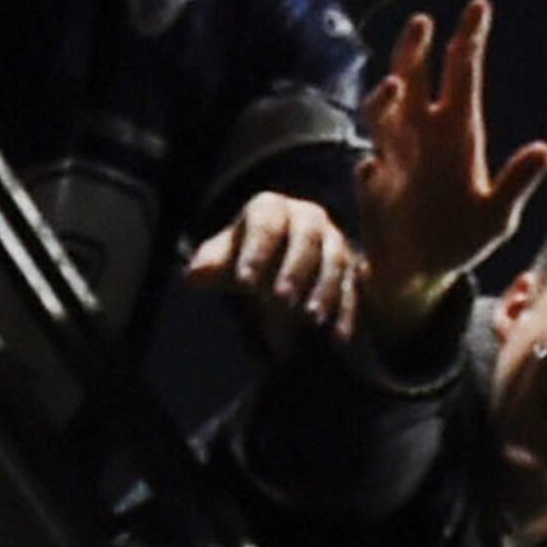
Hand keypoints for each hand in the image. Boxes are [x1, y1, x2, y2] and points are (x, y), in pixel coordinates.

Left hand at [188, 187, 360, 347]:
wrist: (279, 257)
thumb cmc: (246, 256)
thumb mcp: (226, 257)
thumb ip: (212, 263)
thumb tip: (195, 273)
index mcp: (272, 209)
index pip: (264, 223)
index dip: (255, 250)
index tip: (244, 281)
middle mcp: (307, 218)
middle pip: (305, 238)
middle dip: (294, 268)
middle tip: (281, 298)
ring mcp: (331, 241)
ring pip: (333, 261)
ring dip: (323, 290)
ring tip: (311, 318)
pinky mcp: (349, 268)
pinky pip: (352, 288)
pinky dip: (346, 313)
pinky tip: (338, 337)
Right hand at [353, 0, 546, 334]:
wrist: (423, 275)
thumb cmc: (462, 238)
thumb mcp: (498, 216)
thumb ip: (517, 183)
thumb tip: (544, 151)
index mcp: (458, 128)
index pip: (462, 72)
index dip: (469, 38)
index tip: (479, 5)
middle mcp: (421, 133)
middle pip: (414, 75)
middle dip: (415, 49)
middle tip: (423, 24)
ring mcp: (392, 158)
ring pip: (383, 114)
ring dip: (386, 98)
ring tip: (396, 87)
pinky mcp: (373, 193)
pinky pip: (369, 176)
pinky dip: (371, 171)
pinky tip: (373, 169)